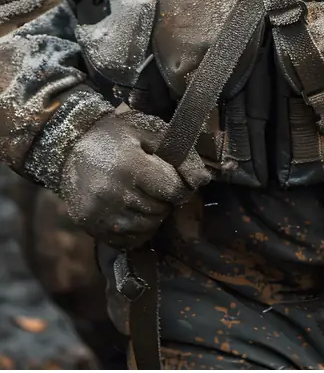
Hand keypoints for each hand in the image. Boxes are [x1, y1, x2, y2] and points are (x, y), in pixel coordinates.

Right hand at [60, 109, 208, 248]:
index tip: (175, 180)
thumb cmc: (115, 136)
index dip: (180, 186)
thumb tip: (203, 180)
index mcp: (129, 166)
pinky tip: (134, 211)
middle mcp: (112, 193)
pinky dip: (138, 230)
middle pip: (160, 210)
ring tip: (145, 196)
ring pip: (146, 227)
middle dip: (165, 200)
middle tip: (157, 186)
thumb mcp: (147, 131)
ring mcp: (100, 214)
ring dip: (153, 215)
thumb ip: (178, 154)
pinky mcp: (91, 227)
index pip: (172, 190)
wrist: (70, 148)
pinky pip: (127, 241)